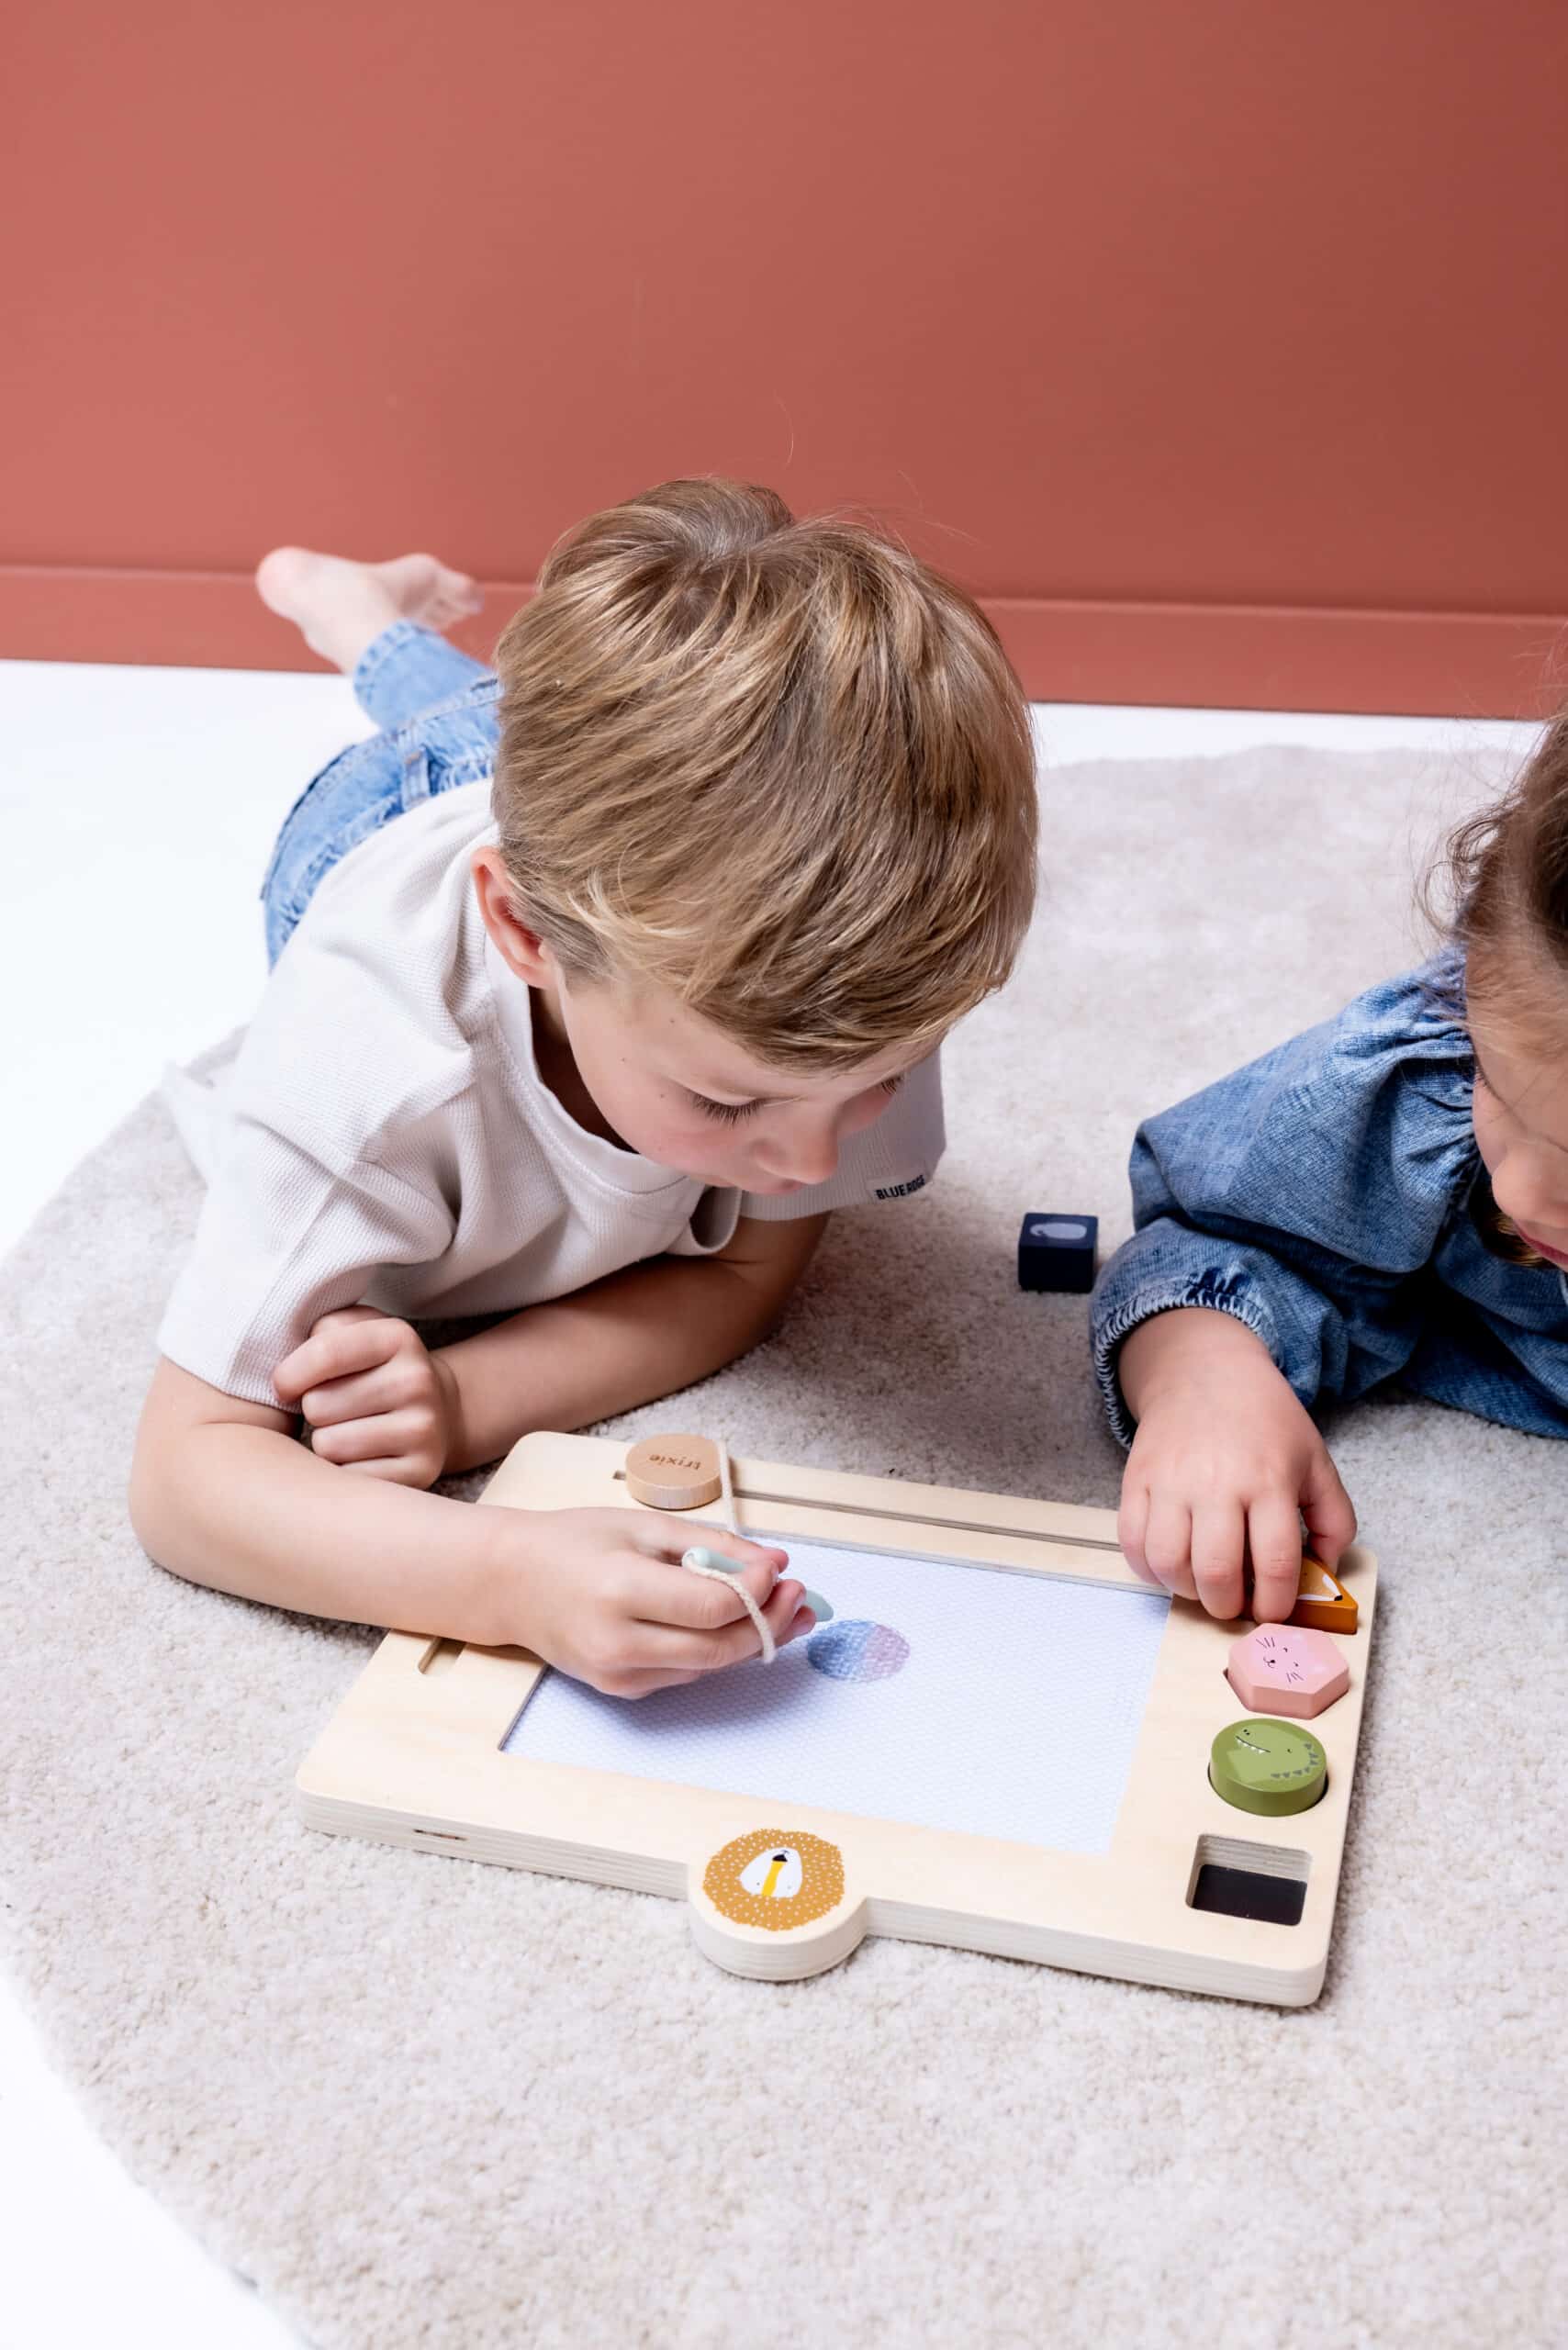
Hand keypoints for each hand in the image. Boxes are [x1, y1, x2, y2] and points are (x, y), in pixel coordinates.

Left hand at [272, 1305, 457, 1488]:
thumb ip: (319, 1330)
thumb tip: (285, 1372)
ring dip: (326, 1441)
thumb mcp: (355, 1331)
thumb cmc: (375, 1369)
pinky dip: (345, 1471)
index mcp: (397, 1337)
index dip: (289, 1374)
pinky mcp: (422, 1471)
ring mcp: (424, 1429)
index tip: (283, 1386)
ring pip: (329, 1445)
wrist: (439, 1410)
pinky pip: (349, 1478)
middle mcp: (417, 1381)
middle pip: (318, 1405)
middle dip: (313, 1408)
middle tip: (332, 1407)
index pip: (324, 1353)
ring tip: (347, 1430)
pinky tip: (363, 1455)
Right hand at [492, 1510, 814, 1696]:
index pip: (711, 1606)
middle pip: (719, 1648)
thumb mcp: (643, 1526)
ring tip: (784, 1609)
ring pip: (709, 1667)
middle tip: (800, 1596)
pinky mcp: (620, 1689)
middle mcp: (617, 1642)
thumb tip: (773, 1562)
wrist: (511, 1582)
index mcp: (620, 1590)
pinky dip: (716, 1651)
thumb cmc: (575, 1543)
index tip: (780, 1569)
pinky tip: (736, 1625)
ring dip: (753, 1641)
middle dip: (770, 1623)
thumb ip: (711, 1544)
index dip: (757, 1591)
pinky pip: (686, 1674)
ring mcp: (617, 1673)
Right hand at [1115, 1308, 1355, 1620]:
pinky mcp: (1137, 1479)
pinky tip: (1168, 1565)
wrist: (1206, 1370)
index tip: (1271, 1611)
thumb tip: (1325, 1568)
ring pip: (1169, 1563)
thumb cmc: (1265, 1420)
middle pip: (1216, 1572)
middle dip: (1227, 1606)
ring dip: (1186, 1590)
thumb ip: (1335, 1517)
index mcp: (1269, 1482)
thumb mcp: (1316, 1460)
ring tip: (1201, 1584)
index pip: (1274, 1564)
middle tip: (1233, 1603)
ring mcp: (1171, 1482)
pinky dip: (1147, 1568)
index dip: (1274, 1604)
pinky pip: (1131, 1541)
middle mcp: (1218, 1484)